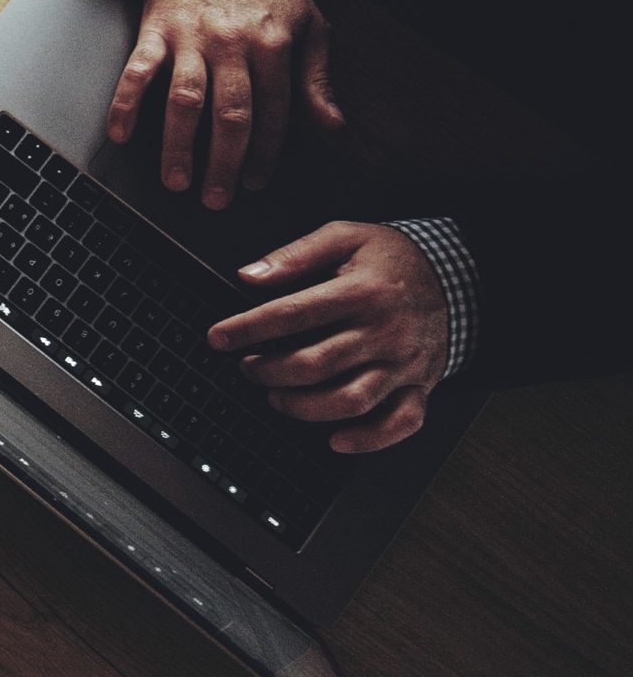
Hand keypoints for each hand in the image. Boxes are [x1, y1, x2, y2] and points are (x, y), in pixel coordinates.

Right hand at [110, 0, 342, 208]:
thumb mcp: (309, 24)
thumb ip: (317, 78)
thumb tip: (332, 126)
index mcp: (271, 45)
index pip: (272, 112)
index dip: (266, 153)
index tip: (257, 181)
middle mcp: (230, 44)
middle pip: (228, 115)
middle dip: (223, 162)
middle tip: (217, 198)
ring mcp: (190, 38)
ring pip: (184, 100)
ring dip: (179, 145)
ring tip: (176, 181)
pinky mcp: (156, 30)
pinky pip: (137, 71)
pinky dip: (127, 104)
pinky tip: (122, 135)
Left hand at [209, 223, 448, 452]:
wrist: (458, 278)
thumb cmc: (392, 259)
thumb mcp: (345, 236)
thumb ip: (296, 254)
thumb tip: (249, 276)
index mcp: (363, 292)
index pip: (293, 313)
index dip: (249, 328)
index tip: (218, 337)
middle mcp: (385, 332)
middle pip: (316, 364)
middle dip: (269, 371)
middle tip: (246, 367)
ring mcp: (403, 364)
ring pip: (350, 400)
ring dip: (304, 407)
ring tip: (275, 397)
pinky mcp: (419, 386)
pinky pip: (400, 424)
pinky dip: (368, 439)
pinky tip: (335, 440)